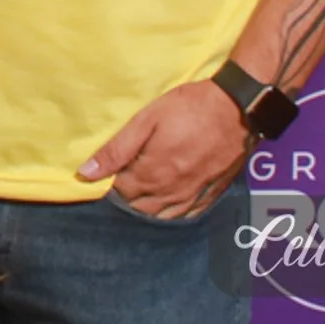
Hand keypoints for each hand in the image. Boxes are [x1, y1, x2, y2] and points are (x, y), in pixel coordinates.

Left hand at [80, 80, 252, 219]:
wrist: (238, 108)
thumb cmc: (189, 108)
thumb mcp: (146, 120)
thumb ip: (116, 149)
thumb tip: (86, 173)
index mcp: (153, 174)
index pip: (120, 192)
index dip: (110, 181)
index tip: (108, 168)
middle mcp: (172, 192)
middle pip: (139, 207)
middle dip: (126, 196)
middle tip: (123, 177)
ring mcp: (194, 195)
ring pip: (162, 215)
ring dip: (147, 207)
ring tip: (140, 190)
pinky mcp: (212, 193)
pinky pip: (187, 214)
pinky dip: (172, 213)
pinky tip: (166, 203)